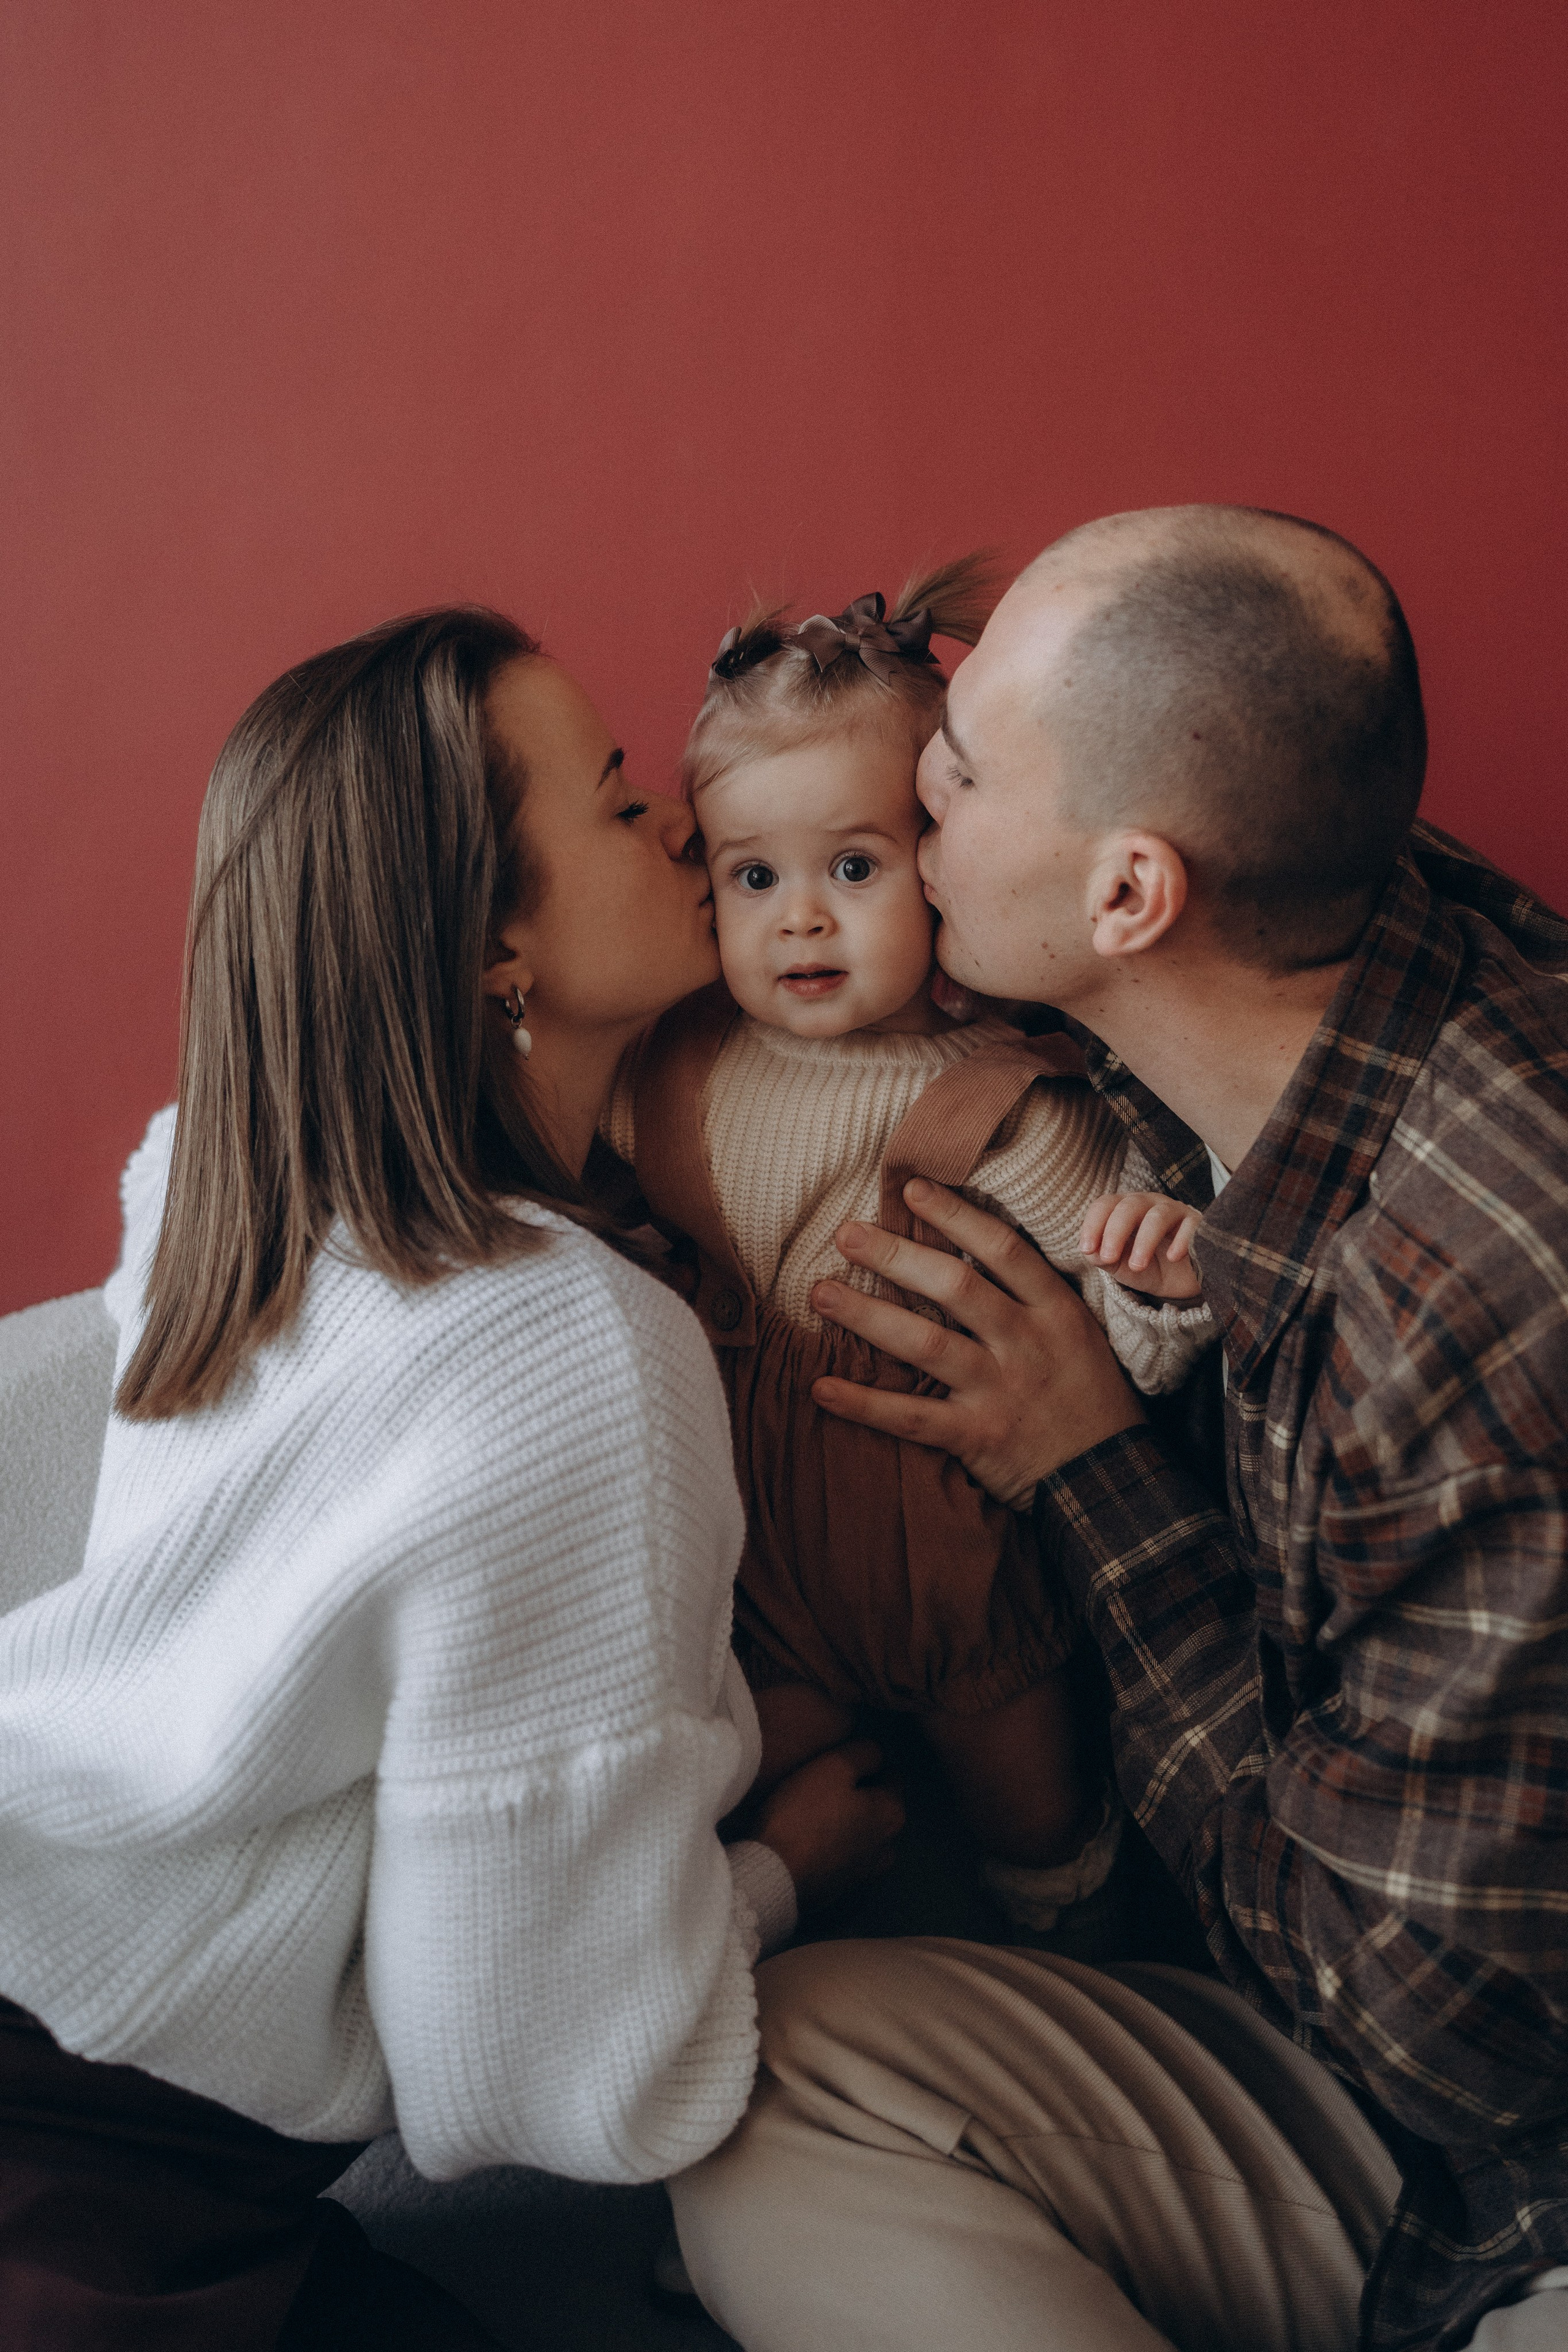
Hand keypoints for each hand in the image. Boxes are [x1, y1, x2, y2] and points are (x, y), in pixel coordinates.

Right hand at [752, 1738, 904, 1913]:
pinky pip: (845, 1857)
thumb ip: (864, 1754)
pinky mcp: (841, 1889)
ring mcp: (865, 1873)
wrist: (773, 1875)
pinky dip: (835, 1845)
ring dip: (849, 1822)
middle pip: (879, 1807)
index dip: (866, 1763)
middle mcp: (888, 1846)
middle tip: (826, 1784)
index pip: (891, 1775)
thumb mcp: (834, 1766)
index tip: (839, 1761)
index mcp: (892, 1813)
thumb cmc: (805, 1814)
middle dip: (861, 1794)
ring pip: (863, 1834)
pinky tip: (811, 1838)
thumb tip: (877, 1757)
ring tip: (818, 1811)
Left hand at [810, 1179, 1144, 1509]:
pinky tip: (821, 1387)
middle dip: (896, 1255)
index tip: (913, 1189)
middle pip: (955, 1287)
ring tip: (821, 1293)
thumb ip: (1033, 1296)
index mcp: (1056, 1311)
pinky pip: (912, 1418)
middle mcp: (1026, 1344)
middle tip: (846, 1233)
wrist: (1109, 1479)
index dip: (956, 1215)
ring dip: (868, 1316)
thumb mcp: (1080, 1334)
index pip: (1003, 1249)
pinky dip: (864, 1404)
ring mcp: (1001, 1391)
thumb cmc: (1088, 1397)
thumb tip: (974, 1250)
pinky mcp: (978, 1437)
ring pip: (926, 1344)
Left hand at [1080, 1191, 1202, 1300]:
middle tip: (1108, 1258)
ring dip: (1144, 1240)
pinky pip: (1190, 1226)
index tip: (1086, 1249)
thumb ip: (1101, 1257)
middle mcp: (1149, 1204)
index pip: (1105, 1204)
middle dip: (1115, 1232)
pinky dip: (1181, 1241)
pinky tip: (1172, 1257)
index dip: (1093, 1224)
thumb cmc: (1146, 1267)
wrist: (1181, 1283)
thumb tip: (1090, 1251)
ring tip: (1137, 1265)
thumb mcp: (1119, 1265)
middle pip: (1129, 1206)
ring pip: (1158, 1216)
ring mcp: (1175, 1211)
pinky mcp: (1199, 1225)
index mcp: (1125, 1208)